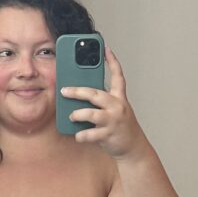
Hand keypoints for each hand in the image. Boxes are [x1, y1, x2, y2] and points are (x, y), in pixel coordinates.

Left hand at [60, 44, 148, 159]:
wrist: (133, 148)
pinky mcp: (109, 134)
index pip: (117, 76)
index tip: (105, 48)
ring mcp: (114, 120)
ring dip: (78, 114)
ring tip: (71, 116)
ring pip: (92, 114)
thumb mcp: (115, 110)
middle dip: (78, 91)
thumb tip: (79, 95)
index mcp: (119, 98)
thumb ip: (101, 102)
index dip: (112, 61)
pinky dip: (81, 135)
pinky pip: (91, 134)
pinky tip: (77, 135)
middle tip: (64, 91)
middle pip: (96, 94)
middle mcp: (118, 106)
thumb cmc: (120, 127)